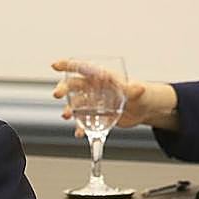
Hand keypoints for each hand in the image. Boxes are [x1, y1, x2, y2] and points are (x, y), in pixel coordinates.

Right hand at [51, 59, 175, 134]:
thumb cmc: (140, 94)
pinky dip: (80, 128)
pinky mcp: (94, 116)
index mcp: (102, 77)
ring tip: (66, 116)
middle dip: (64, 89)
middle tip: (57, 94)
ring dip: (69, 109)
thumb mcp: (137, 91)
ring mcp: (92, 102)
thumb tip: (138, 88)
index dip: (69, 65)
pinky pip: (83, 121)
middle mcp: (93, 88)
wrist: (143, 110)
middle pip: (73, 85)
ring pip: (75, 104)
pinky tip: (80, 133)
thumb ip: (135, 90)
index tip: (56, 65)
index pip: (83, 68)